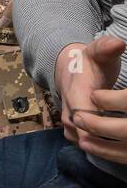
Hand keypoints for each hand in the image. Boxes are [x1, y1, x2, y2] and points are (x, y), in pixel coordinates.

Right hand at [58, 36, 126, 162]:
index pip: (82, 115)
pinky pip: (78, 140)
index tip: (114, 126)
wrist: (67, 68)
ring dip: (96, 143)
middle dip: (101, 139)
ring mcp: (68, 119)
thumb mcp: (98, 52)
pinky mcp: (71, 127)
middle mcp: (69, 109)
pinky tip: (110, 143)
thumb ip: (106, 47)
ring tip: (117, 143)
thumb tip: (119, 43)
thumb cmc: (89, 62)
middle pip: (80, 132)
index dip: (96, 126)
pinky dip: (92, 144)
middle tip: (120, 139)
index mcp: (76, 92)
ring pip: (78, 139)